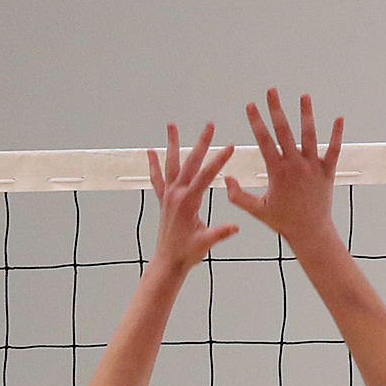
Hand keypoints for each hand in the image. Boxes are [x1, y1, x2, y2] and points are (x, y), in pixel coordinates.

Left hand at [147, 123, 237, 274]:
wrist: (168, 260)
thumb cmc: (187, 253)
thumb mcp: (206, 243)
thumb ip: (220, 233)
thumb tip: (235, 226)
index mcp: (188, 201)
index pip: (206, 175)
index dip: (219, 160)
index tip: (230, 146)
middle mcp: (176, 194)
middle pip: (190, 162)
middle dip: (201, 143)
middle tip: (209, 125)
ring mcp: (168, 195)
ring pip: (171, 163)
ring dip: (173, 144)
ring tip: (172, 125)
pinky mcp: (164, 200)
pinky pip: (157, 178)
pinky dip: (154, 164)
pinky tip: (151, 152)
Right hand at [225, 89, 342, 257]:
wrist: (310, 232)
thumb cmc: (283, 222)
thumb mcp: (257, 210)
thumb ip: (238, 196)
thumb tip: (226, 179)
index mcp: (277, 172)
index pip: (264, 141)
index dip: (256, 121)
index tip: (250, 105)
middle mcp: (296, 165)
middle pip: (284, 131)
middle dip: (276, 109)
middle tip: (272, 90)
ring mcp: (313, 167)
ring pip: (310, 136)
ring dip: (306, 114)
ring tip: (304, 96)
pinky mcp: (328, 172)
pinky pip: (334, 150)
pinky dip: (337, 134)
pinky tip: (339, 118)